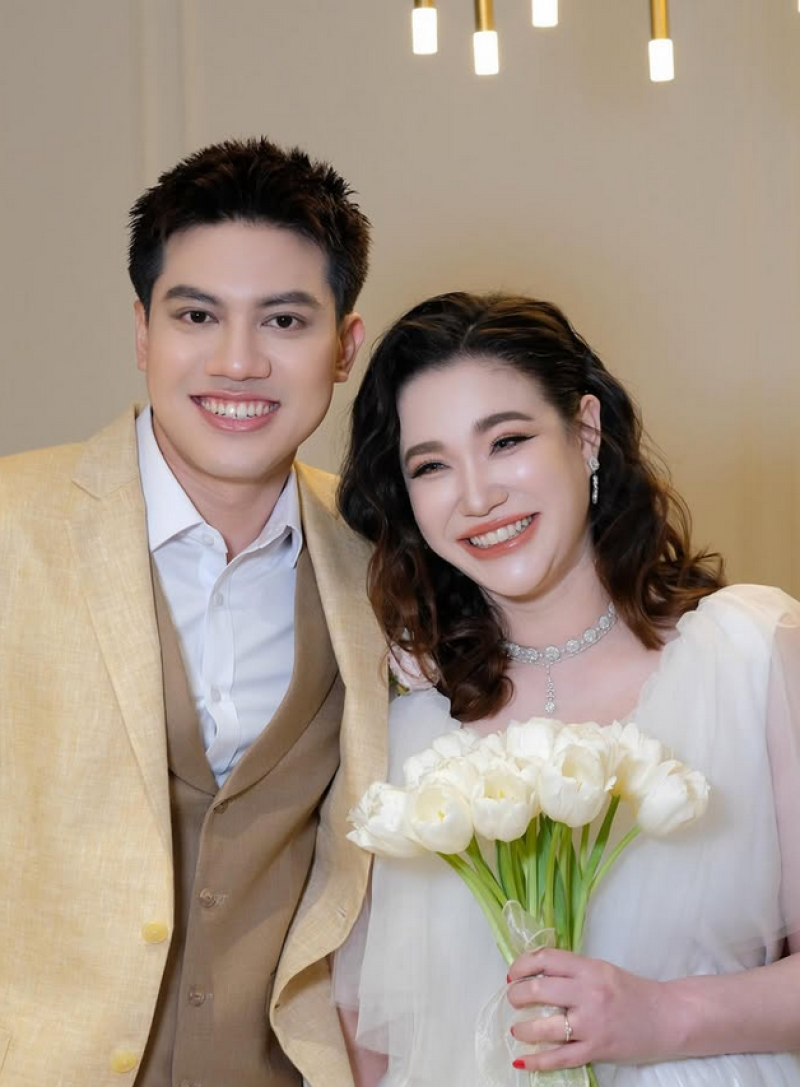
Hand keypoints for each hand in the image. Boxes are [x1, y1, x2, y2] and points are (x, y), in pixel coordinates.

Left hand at [507, 947, 671, 1071]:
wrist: (667, 1017)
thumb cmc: (632, 992)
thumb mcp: (601, 970)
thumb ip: (572, 970)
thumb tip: (536, 973)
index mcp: (589, 968)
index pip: (546, 959)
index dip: (522, 965)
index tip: (513, 973)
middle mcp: (589, 993)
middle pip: (540, 990)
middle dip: (517, 995)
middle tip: (513, 999)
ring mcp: (592, 1023)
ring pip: (545, 1027)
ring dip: (523, 1028)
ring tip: (517, 1028)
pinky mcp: (597, 1049)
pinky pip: (560, 1058)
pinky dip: (538, 1061)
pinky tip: (523, 1061)